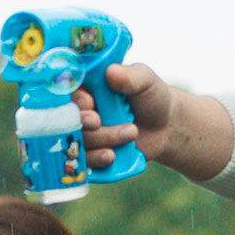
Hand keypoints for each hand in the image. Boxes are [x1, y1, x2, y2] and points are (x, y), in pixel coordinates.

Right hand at [81, 59, 234, 181]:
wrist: (166, 127)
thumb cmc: (152, 97)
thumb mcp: (145, 81)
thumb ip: (129, 76)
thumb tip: (111, 72)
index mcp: (88, 88)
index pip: (67, 92)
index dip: (75, 100)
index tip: (89, 102)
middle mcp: (81, 111)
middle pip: (69, 120)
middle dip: (84, 122)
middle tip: (99, 121)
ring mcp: (85, 134)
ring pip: (79, 142)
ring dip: (103, 138)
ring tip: (131, 133)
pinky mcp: (92, 155)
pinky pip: (84, 162)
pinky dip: (97, 159)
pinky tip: (112, 156)